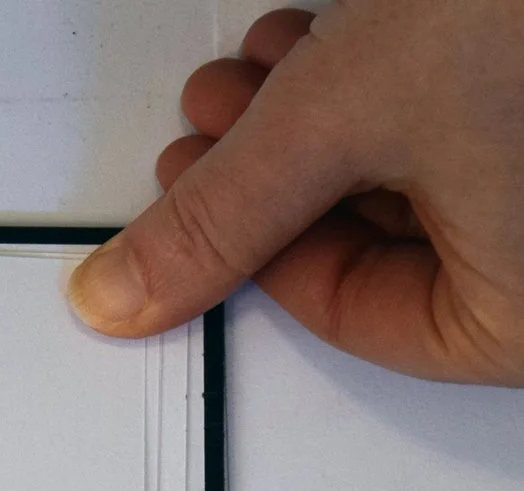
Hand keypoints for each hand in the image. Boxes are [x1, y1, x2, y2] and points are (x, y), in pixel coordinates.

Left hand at [70, 1, 523, 385]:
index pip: (368, 320)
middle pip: (399, 249)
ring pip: (436, 179)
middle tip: (213, 133)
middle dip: (283, 177)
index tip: (190, 218)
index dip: (258, 258)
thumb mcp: (340, 117)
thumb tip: (132, 290)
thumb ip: (221, 216)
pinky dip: (403, 89)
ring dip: (325, 124)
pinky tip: (336, 44)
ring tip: (259, 74)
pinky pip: (484, 126)